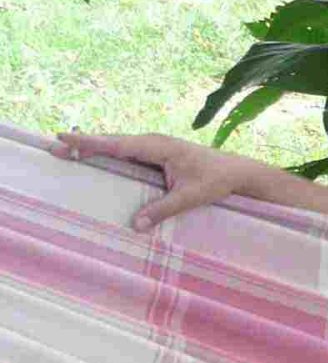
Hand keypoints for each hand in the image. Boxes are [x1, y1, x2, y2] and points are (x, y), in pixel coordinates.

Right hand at [54, 129, 259, 234]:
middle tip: (55, 146)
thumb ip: (161, 210)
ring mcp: (154, 146)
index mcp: (158, 146)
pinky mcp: (156, 154)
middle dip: (84, 143)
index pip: (118, 144)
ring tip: (67, 149)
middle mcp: (153, 142)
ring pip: (118, 145)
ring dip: (94, 146)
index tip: (66, 137)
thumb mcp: (189, 197)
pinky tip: (95, 156)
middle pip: (112, 142)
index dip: (91, 142)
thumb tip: (134, 226)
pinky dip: (108, 152)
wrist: (237, 171)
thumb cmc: (216, 181)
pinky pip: (127, 152)